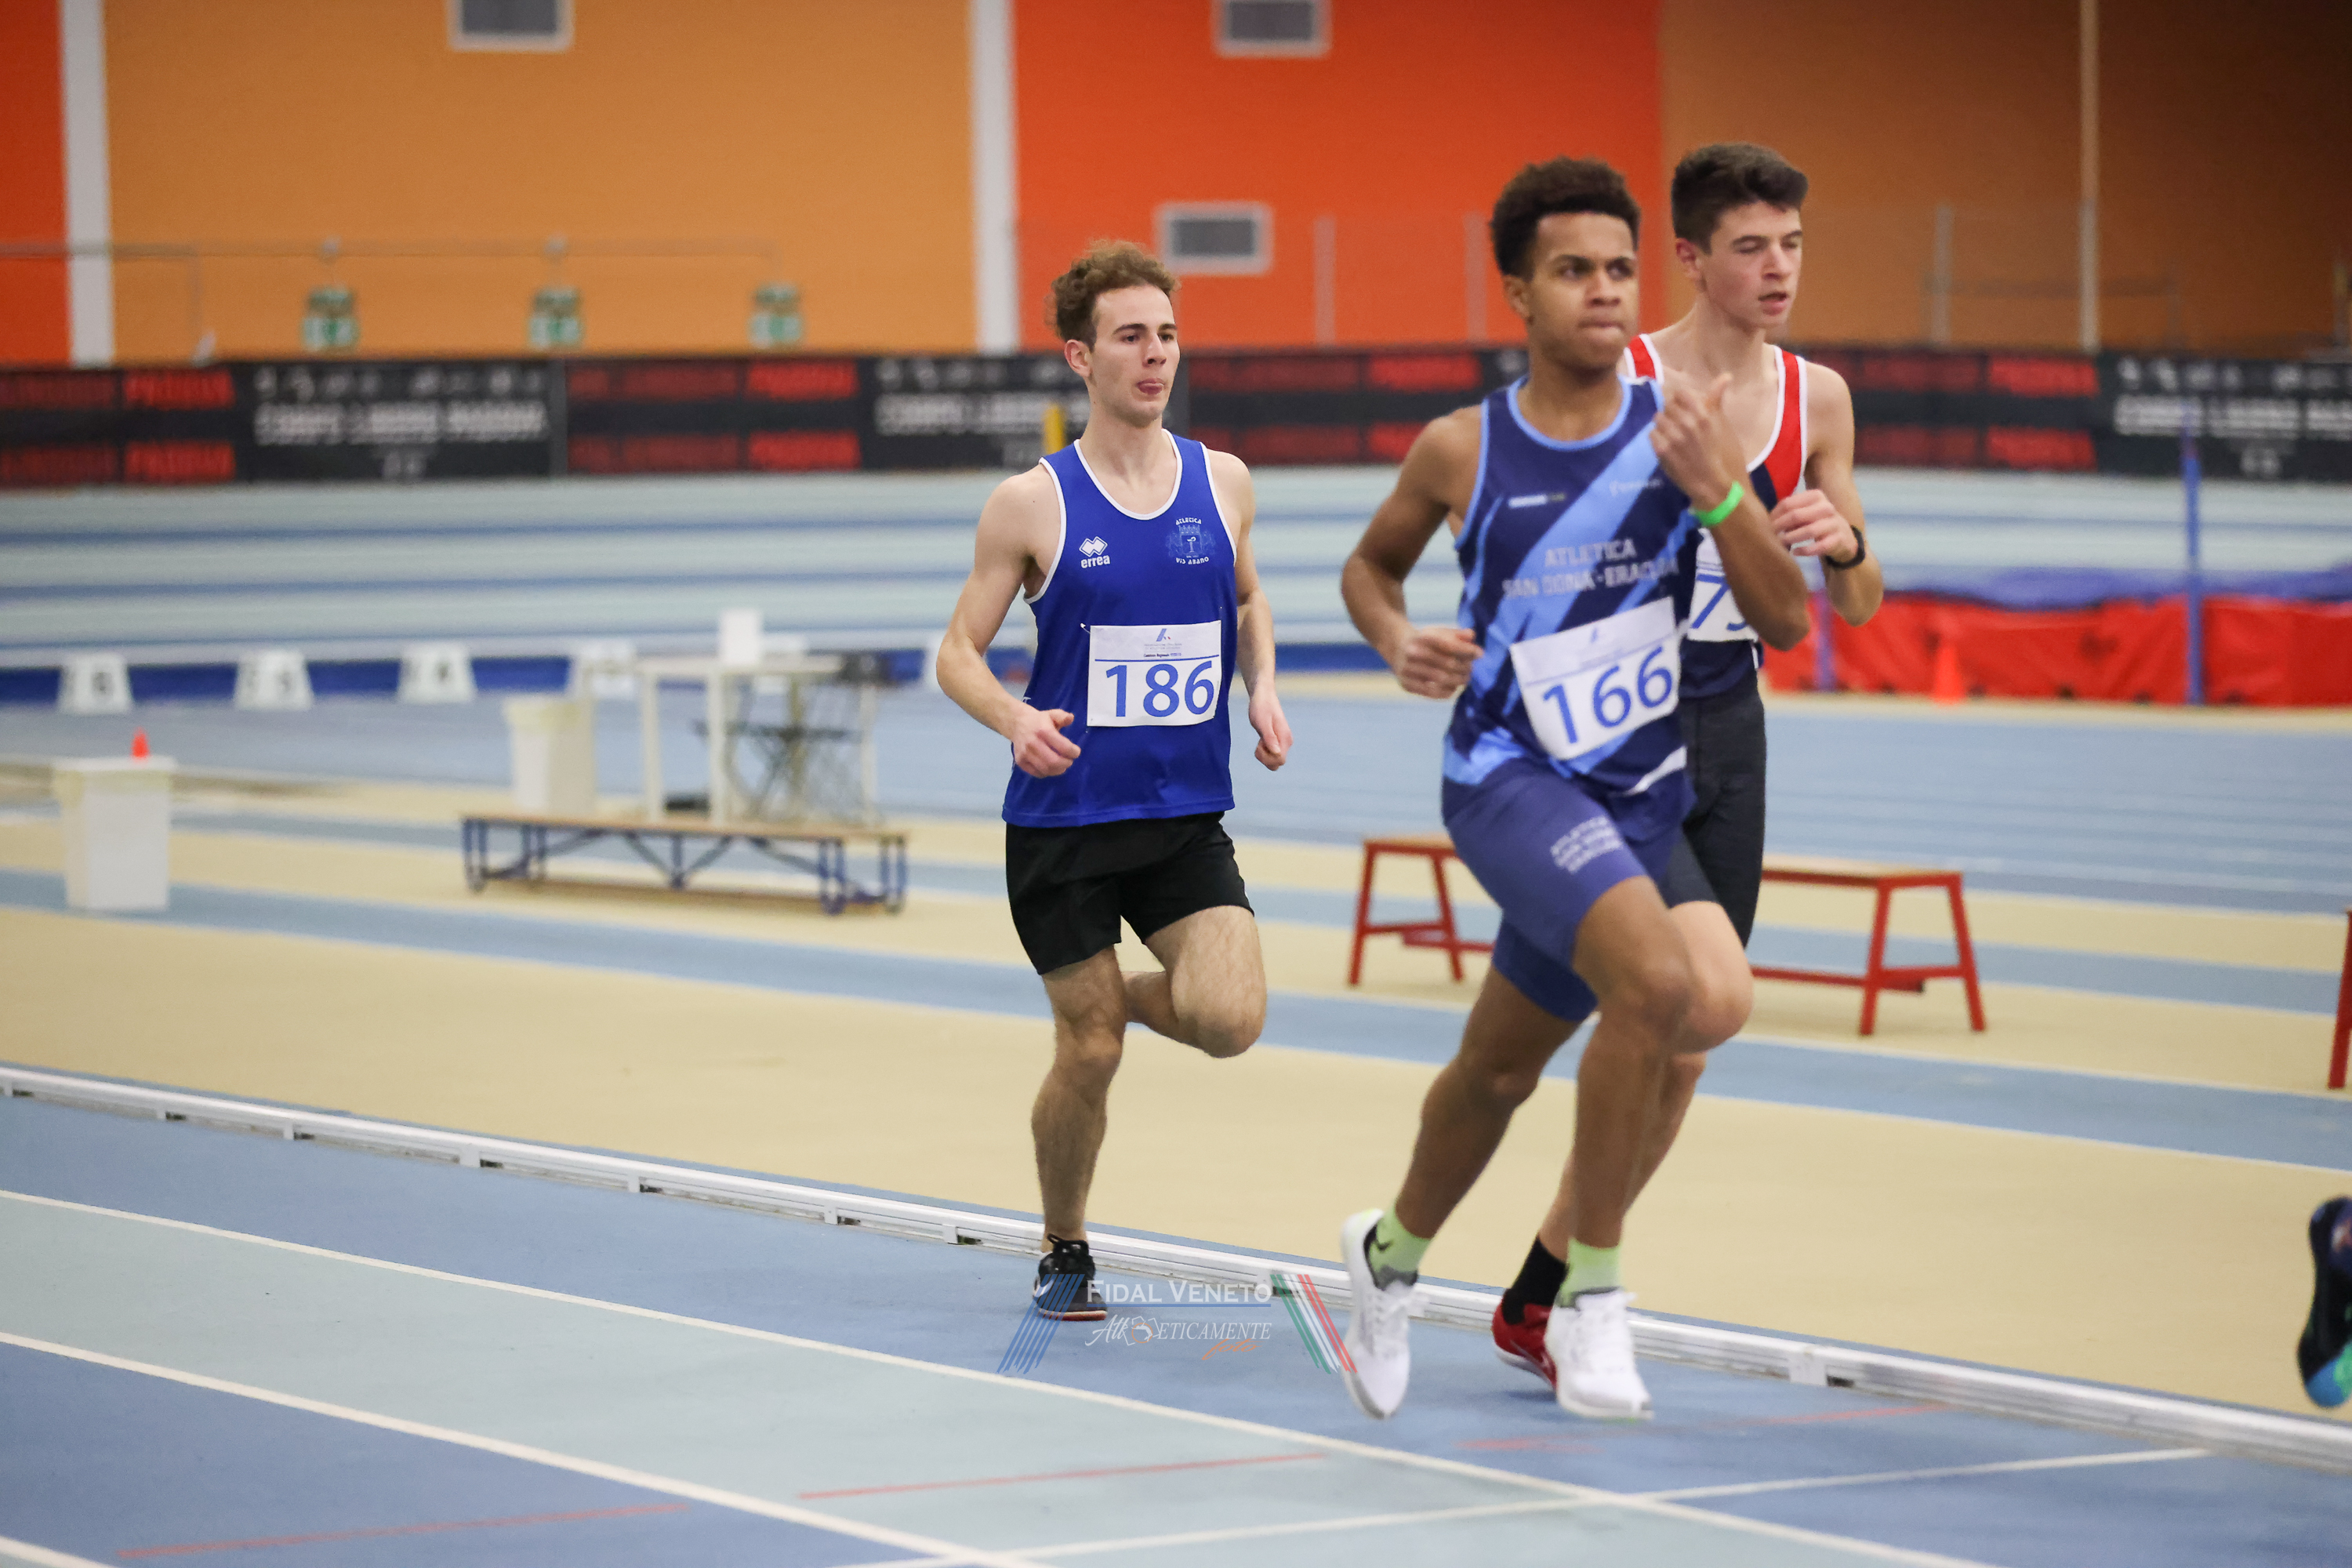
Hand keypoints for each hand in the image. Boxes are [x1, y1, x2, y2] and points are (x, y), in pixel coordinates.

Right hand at [1008, 705, 1080, 776]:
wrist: (1016, 723)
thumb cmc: (1038, 720)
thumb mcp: (1051, 714)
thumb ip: (1062, 716)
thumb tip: (1071, 718)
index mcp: (1043, 730)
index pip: (1063, 747)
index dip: (1073, 752)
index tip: (1076, 752)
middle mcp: (1033, 743)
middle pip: (1054, 761)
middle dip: (1066, 763)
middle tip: (1069, 761)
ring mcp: (1025, 753)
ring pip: (1045, 769)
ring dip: (1057, 770)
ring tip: (1062, 766)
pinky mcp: (1020, 761)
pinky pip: (1036, 773)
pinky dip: (1047, 773)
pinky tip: (1051, 768)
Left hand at [1248, 687, 1291, 770]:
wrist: (1263, 696)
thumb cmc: (1261, 707)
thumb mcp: (1262, 722)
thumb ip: (1270, 738)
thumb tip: (1277, 753)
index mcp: (1285, 738)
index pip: (1280, 760)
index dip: (1267, 758)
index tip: (1260, 744)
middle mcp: (1287, 742)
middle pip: (1277, 763)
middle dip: (1264, 757)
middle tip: (1259, 742)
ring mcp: (1283, 742)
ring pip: (1274, 760)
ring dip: (1263, 754)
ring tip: (1260, 739)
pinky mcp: (1278, 741)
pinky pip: (1271, 754)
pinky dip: (1263, 750)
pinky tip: (1261, 738)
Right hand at [1391, 624, 1480, 698]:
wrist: (1396, 648)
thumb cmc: (1426, 641)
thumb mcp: (1439, 632)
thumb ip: (1457, 634)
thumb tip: (1472, 637)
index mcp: (1422, 637)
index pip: (1449, 645)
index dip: (1467, 651)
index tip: (1479, 654)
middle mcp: (1413, 653)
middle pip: (1447, 663)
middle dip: (1464, 667)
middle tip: (1471, 669)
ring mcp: (1408, 670)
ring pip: (1441, 679)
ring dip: (1458, 680)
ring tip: (1465, 678)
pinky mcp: (1406, 684)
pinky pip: (1432, 692)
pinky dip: (1447, 691)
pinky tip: (1453, 687)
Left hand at [1648, 368, 1742, 511]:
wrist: (1716, 488)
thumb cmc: (1725, 457)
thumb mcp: (1723, 426)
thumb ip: (1716, 401)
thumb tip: (1725, 376)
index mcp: (1704, 414)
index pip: (1680, 394)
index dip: (1680, 401)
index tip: (1684, 409)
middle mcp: (1687, 423)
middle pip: (1667, 406)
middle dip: (1671, 414)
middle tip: (1677, 425)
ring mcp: (1673, 438)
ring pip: (1657, 419)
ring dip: (1663, 426)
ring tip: (1672, 437)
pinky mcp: (1662, 452)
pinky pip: (1651, 435)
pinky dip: (1657, 439)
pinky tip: (1666, 447)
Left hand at [1770, 489, 1858, 560]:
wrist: (1843, 536)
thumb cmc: (1816, 521)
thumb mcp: (1804, 512)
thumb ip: (1788, 513)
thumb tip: (1766, 521)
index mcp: (1815, 496)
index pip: (1788, 504)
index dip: (1774, 516)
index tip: (1765, 525)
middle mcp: (1826, 507)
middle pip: (1797, 515)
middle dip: (1780, 527)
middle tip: (1770, 536)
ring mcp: (1834, 523)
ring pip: (1809, 530)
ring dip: (1792, 538)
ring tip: (1781, 543)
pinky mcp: (1839, 539)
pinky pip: (1820, 546)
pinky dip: (1805, 550)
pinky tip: (1795, 552)